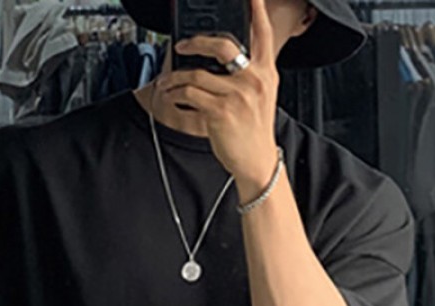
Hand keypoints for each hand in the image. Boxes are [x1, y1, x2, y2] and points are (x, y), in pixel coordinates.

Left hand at [154, 0, 279, 195]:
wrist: (257, 161)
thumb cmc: (254, 130)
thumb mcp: (261, 95)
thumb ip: (249, 73)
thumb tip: (221, 58)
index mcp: (266, 71)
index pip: (262, 33)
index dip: (256, 9)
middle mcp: (254, 79)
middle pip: (223, 44)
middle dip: (197, 41)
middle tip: (182, 45)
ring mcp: (237, 96)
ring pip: (198, 73)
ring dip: (177, 77)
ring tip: (168, 81)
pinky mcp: (221, 112)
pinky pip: (191, 94)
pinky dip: (176, 94)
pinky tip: (172, 96)